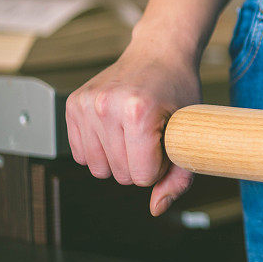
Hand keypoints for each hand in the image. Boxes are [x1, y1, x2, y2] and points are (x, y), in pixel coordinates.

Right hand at [65, 43, 200, 215]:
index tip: (165, 145)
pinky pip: (80, 154)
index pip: (142, 176)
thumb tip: (156, 208)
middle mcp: (107, 106)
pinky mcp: (73, 105)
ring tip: (134, 133)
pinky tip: (116, 130)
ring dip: (118, 159)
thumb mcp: (190, 131)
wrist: (159, 52)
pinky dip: (99, 150)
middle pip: (120, 174)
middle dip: (140, 164)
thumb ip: (179, 176)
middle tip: (152, 135)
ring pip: (97, 168)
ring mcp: (86, 104)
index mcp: (138, 112)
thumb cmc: (178, 90)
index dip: (159, 167)